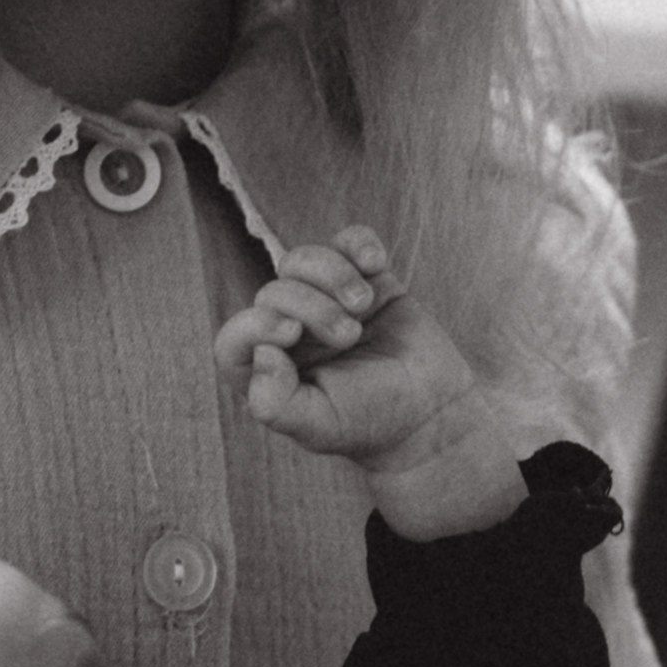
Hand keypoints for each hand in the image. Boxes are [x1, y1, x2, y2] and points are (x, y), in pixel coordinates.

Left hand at [215, 229, 527, 539]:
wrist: (432, 410)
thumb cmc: (372, 422)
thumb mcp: (320, 425)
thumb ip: (276, 404)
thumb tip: (262, 354)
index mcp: (272, 371)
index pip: (235, 338)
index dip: (253, 325)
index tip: (291, 332)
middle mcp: (292, 332)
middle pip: (274, 291)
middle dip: (311, 306)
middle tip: (349, 335)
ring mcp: (327, 301)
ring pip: (304, 259)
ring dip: (333, 274)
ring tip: (363, 305)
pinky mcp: (365, 279)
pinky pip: (348, 240)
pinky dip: (359, 244)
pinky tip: (376, 265)